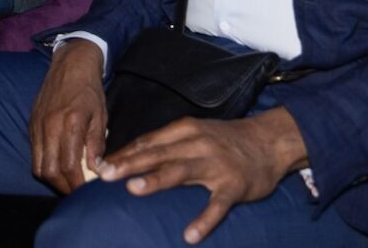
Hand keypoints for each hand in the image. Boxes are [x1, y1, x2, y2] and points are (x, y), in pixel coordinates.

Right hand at [28, 39, 107, 194]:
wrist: (70, 64)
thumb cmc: (89, 90)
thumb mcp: (100, 115)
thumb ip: (96, 144)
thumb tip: (96, 170)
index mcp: (70, 123)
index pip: (69, 166)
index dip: (76, 184)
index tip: (85, 193)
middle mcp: (50, 126)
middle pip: (49, 171)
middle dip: (62, 187)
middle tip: (75, 191)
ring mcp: (38, 125)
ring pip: (37, 165)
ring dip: (51, 178)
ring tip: (66, 181)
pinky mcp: (32, 124)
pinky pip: (34, 153)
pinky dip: (43, 164)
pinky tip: (56, 164)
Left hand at [97, 108, 306, 244]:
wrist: (270, 141)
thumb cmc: (224, 140)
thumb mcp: (194, 134)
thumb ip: (165, 146)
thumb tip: (129, 159)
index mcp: (184, 131)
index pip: (147, 142)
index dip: (122, 154)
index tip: (97, 164)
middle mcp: (197, 144)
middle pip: (156, 154)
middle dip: (128, 163)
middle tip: (103, 174)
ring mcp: (216, 165)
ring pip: (181, 171)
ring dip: (156, 179)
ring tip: (133, 190)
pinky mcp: (234, 185)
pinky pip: (216, 205)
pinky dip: (203, 220)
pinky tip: (189, 235)